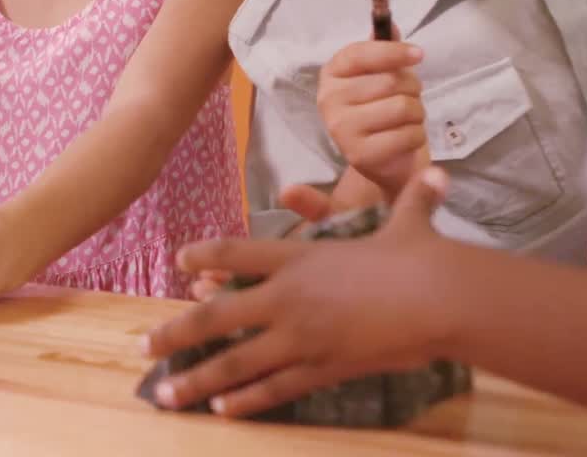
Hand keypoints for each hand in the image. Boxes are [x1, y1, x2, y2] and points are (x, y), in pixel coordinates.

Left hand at [144, 168, 456, 416]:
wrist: (444, 300)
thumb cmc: (425, 257)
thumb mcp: (411, 222)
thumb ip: (414, 200)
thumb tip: (441, 176)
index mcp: (299, 257)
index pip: (236, 252)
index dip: (204, 255)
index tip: (179, 261)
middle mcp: (287, 297)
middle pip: (215, 316)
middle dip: (174, 333)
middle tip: (143, 346)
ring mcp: (300, 337)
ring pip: (235, 362)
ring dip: (196, 380)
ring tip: (164, 395)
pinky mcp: (321, 368)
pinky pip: (274, 388)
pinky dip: (246, 400)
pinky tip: (220, 411)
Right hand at [318, 37, 427, 198]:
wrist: (382, 160)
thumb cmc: (382, 109)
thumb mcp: (381, 75)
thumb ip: (384, 49)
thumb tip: (389, 23)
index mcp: (331, 74)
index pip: (359, 54)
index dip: (392, 51)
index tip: (419, 54)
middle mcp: (328, 100)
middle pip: (389, 81)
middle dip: (412, 87)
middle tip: (407, 97)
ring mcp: (341, 129)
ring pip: (402, 107)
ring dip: (417, 112)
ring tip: (406, 119)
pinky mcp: (359, 154)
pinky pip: (406, 134)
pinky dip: (416, 135)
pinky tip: (405, 138)